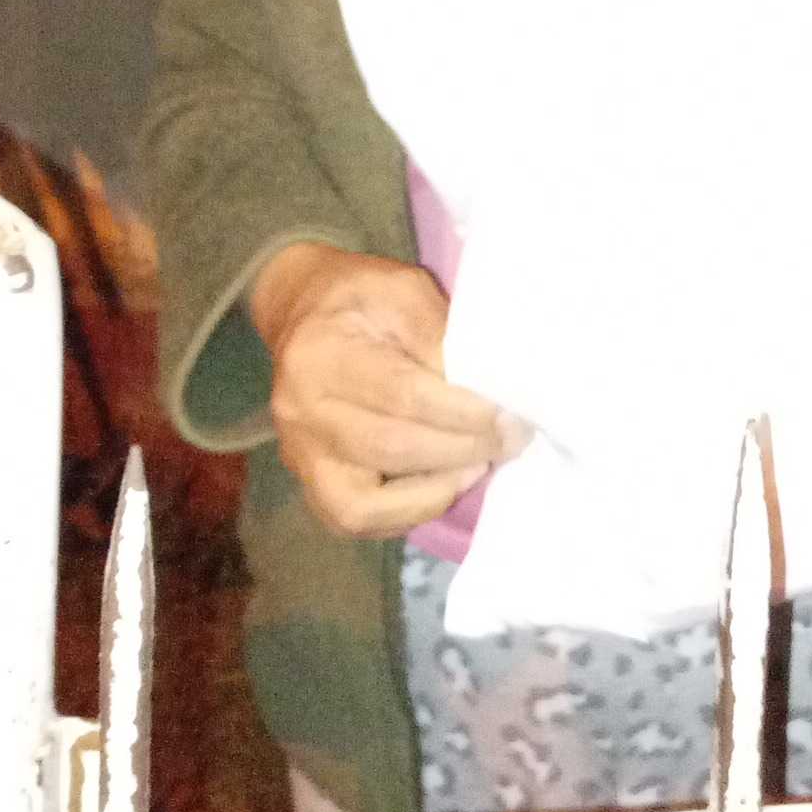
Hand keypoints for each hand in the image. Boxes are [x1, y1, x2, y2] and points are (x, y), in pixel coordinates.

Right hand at [250, 242, 527, 538]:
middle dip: (462, 449)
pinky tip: (444, 484)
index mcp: (322, 354)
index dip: (464, 412)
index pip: (403, 395)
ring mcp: (300, 455)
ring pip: (362, 505)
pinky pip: (353, 520)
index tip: (510, 414)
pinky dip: (405, 513)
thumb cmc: (361, 298)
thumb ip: (441, 338)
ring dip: (433, 493)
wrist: (302, 313)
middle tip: (511, 438)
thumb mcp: (405, 291)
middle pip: (389, 449)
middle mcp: (301, 412)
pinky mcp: (308, 482)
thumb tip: (490, 391)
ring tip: (477, 465)